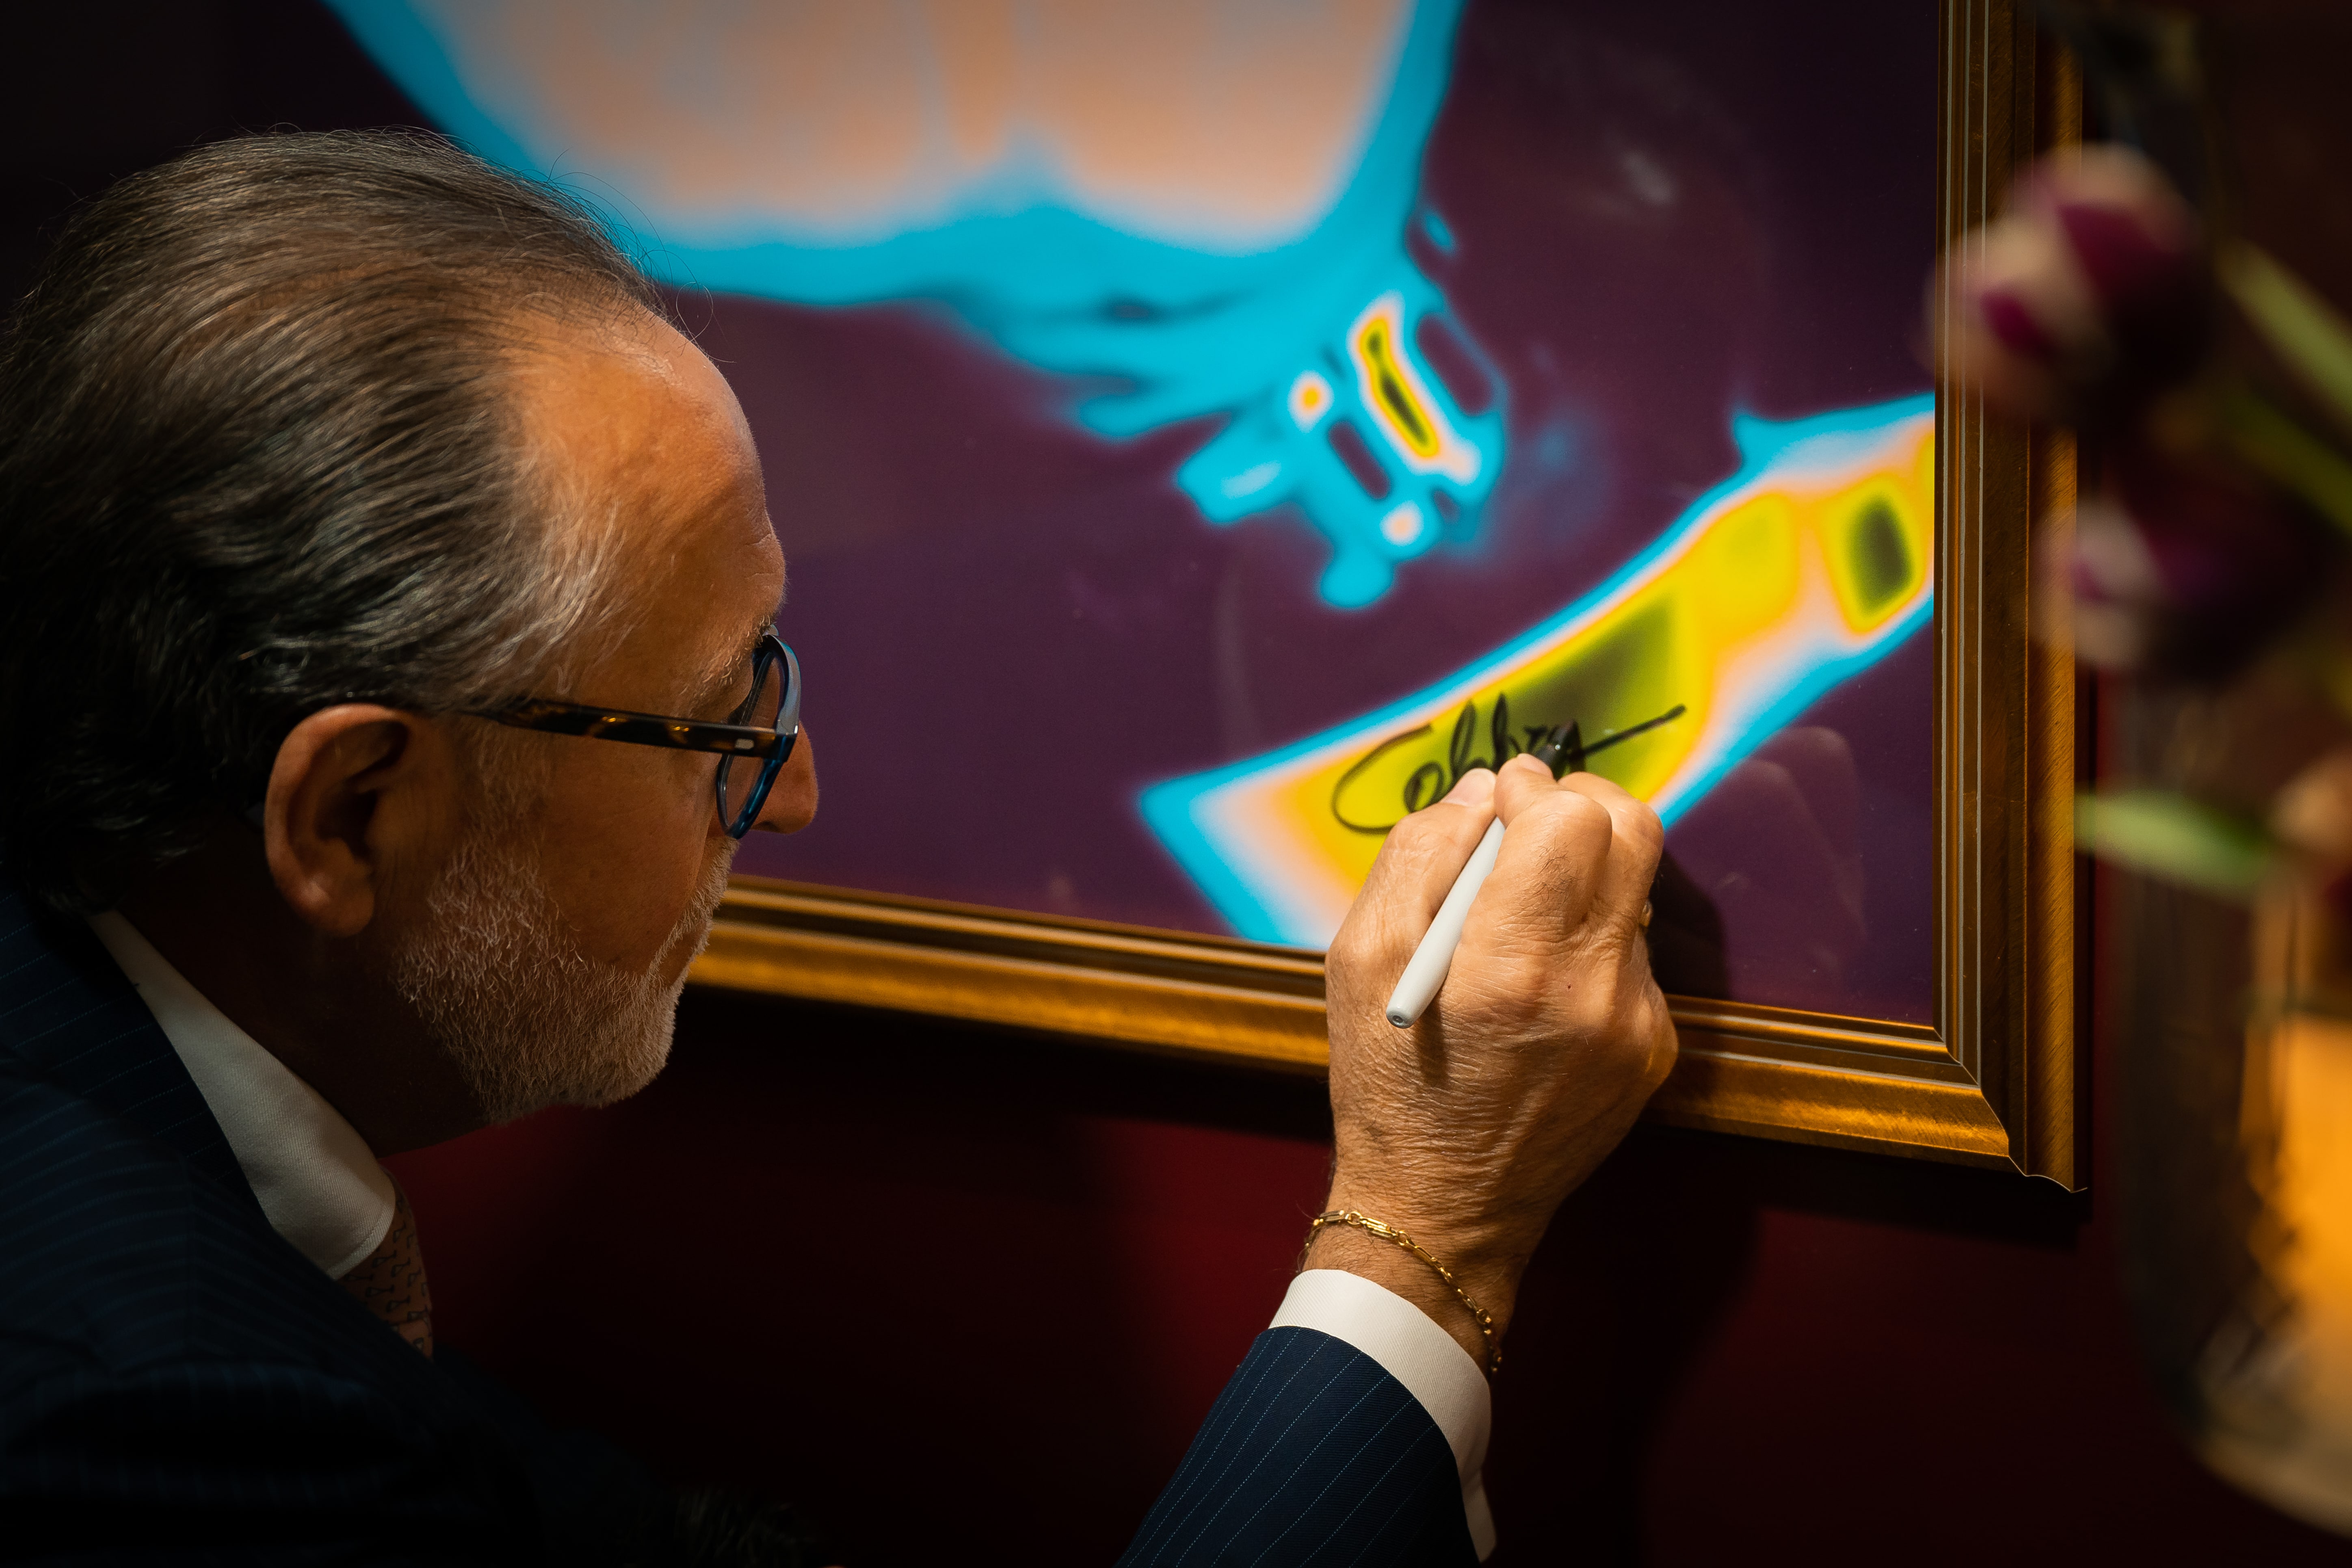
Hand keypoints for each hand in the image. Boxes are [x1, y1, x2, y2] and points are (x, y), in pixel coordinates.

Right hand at [1309, 756, 1677, 1366]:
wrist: (1442, 1209)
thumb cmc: (1389, 1081)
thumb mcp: (1361, 959)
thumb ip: (1421, 856)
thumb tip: (1483, 792)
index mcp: (1511, 963)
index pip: (1572, 818)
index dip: (1534, 790)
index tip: (1503, 798)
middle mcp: (1591, 989)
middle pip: (1633, 833)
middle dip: (1581, 807)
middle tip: (1532, 822)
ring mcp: (1635, 1023)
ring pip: (1634, 892)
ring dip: (1584, 880)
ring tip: (1520, 921)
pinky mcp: (1654, 1050)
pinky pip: (1635, 955)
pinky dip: (1592, 942)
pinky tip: (1541, 983)